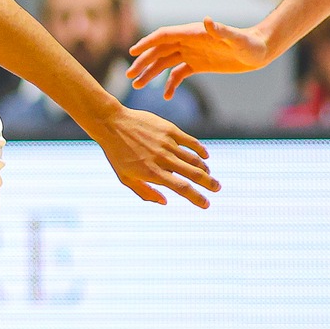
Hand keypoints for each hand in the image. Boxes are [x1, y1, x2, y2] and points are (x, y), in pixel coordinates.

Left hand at [92, 105, 219, 206]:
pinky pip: (191, 142)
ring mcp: (167, 144)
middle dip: (209, 183)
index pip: (181, 188)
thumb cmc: (117, 153)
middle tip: (217, 188)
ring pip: (194, 159)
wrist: (112, 124)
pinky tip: (205, 156)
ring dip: (205, 168)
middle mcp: (163, 159)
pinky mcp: (169, 130)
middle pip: (194, 174)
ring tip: (208, 174)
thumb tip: (165, 202)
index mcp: (152, 173)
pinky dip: (201, 150)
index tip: (206, 204)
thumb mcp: (125, 177)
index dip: (197, 198)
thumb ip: (145, 192)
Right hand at [127, 18, 270, 99]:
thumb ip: (221, 30)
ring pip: (165, 63)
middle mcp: (189, 42)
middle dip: (143, 62)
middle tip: (129, 76)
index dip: (147, 43)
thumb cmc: (249, 43)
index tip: (133, 53)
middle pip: (159, 51)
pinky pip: (178, 74)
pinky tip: (166, 96)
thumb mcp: (236, 38)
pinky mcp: (198, 65)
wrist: (259, 51)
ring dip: (150, 73)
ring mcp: (192, 53)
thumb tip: (207, 20)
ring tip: (137, 86)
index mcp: (193, 33)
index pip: (164, 36)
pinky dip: (170, 84)